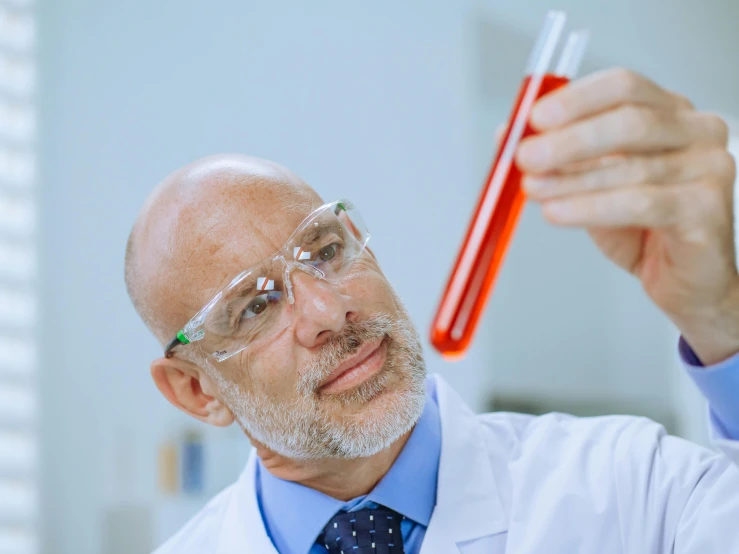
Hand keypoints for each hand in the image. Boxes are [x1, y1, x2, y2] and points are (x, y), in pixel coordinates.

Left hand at [514, 67, 738, 364]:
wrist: (684, 279)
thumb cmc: (644, 226)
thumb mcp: (590, 183)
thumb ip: (555, 156)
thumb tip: (506, 134)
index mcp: (669, 112)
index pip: (623, 86)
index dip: (575, 100)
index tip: (534, 117)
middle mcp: (696, 132)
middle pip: (630, 121)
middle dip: (568, 140)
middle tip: (526, 156)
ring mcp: (709, 168)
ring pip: (630, 167)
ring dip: (570, 180)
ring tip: (532, 189)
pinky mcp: (706, 209)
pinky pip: (639, 203)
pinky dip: (590, 208)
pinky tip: (557, 213)